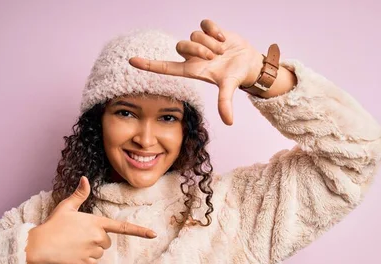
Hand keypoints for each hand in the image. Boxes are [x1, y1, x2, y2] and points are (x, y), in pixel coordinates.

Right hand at [25, 176, 156, 263]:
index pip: (122, 227)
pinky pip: (93, 262)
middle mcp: (98, 237)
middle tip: (78, 236)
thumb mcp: (66, 207)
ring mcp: (93, 251)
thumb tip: (84, 178)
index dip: (139, 231)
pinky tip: (72, 254)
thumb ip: (79, 194)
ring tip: (73, 245)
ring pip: (100, 252)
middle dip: (96, 239)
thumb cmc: (53, 225)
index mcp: (96, 222)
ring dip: (90, 250)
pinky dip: (85, 260)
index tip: (153, 235)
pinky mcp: (87, 263)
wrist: (39, 245)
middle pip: (107, 241)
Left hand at [128, 19, 263, 125]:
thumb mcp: (229, 88)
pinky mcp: (208, 30)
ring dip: (210, 42)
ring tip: (222, 51)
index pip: (165, 67)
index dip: (149, 65)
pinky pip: (204, 24)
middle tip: (214, 57)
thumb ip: (225, 103)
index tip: (132, 61)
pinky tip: (224, 38)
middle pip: (181, 46)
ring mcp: (200, 43)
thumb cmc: (235, 77)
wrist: (248, 63)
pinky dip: (215, 30)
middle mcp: (192, 57)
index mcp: (192, 70)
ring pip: (194, 35)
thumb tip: (229, 122)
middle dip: (199, 50)